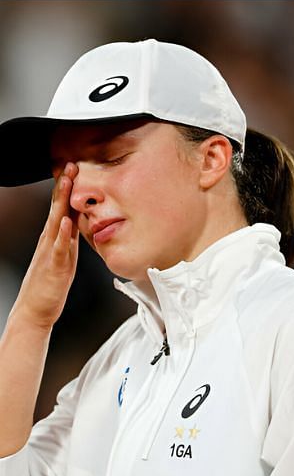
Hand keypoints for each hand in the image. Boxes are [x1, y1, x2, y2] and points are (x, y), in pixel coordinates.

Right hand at [11, 164, 79, 329]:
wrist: (35, 309)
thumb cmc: (50, 283)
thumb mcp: (62, 256)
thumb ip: (68, 239)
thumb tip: (76, 224)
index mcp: (54, 238)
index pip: (61, 208)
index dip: (67, 189)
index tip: (75, 169)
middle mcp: (51, 241)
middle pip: (57, 208)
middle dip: (65, 187)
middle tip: (71, 166)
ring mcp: (52, 252)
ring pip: (57, 222)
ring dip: (62, 202)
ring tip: (68, 183)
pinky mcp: (56, 266)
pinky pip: (59, 247)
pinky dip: (63, 233)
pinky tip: (66, 220)